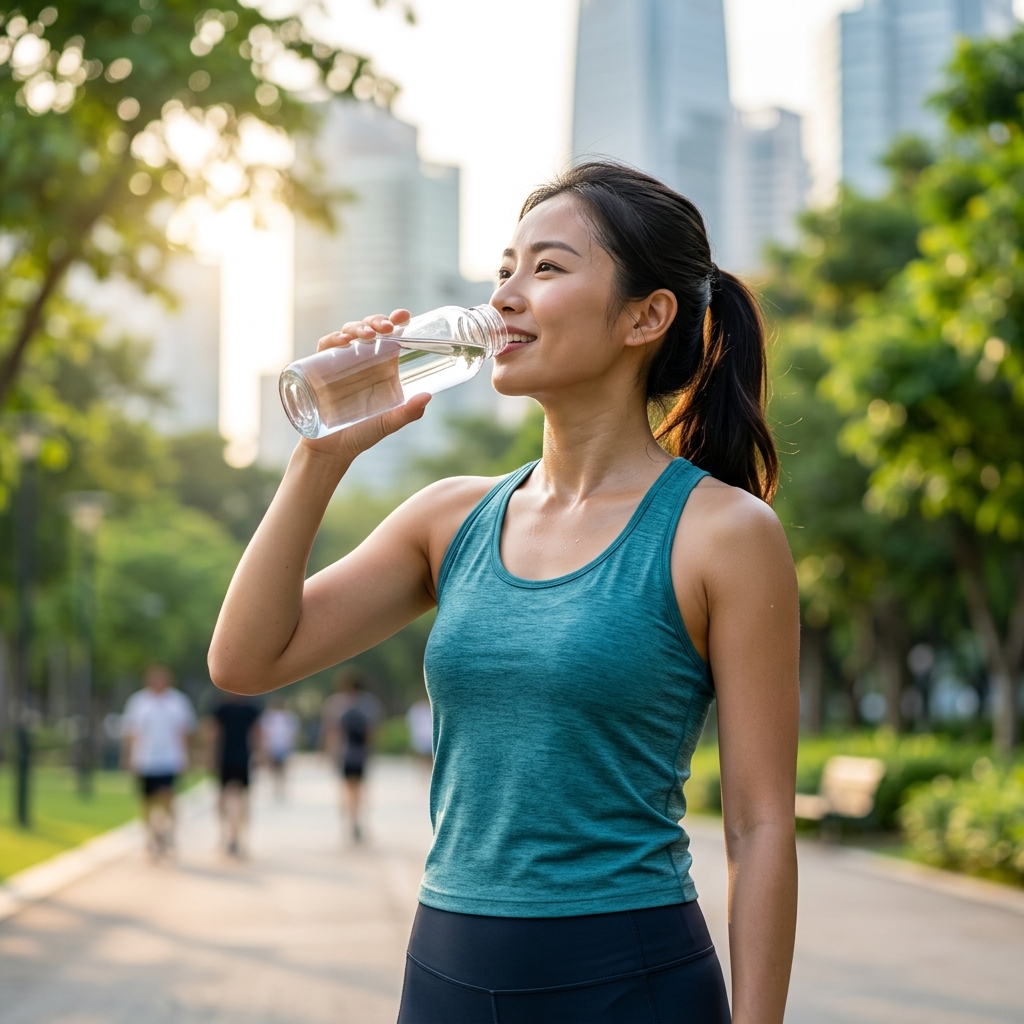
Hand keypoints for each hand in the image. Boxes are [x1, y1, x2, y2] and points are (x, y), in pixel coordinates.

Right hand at [300, 309, 430, 464]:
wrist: (330, 451)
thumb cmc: (361, 436)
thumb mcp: (387, 424)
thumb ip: (407, 413)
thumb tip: (427, 397)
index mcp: (381, 367)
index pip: (389, 337)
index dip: (395, 321)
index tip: (404, 316)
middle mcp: (361, 361)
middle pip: (369, 329)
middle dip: (377, 322)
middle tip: (387, 327)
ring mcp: (340, 363)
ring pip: (348, 333)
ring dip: (358, 327)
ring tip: (368, 335)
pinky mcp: (319, 369)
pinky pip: (324, 347)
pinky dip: (333, 340)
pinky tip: (343, 342)